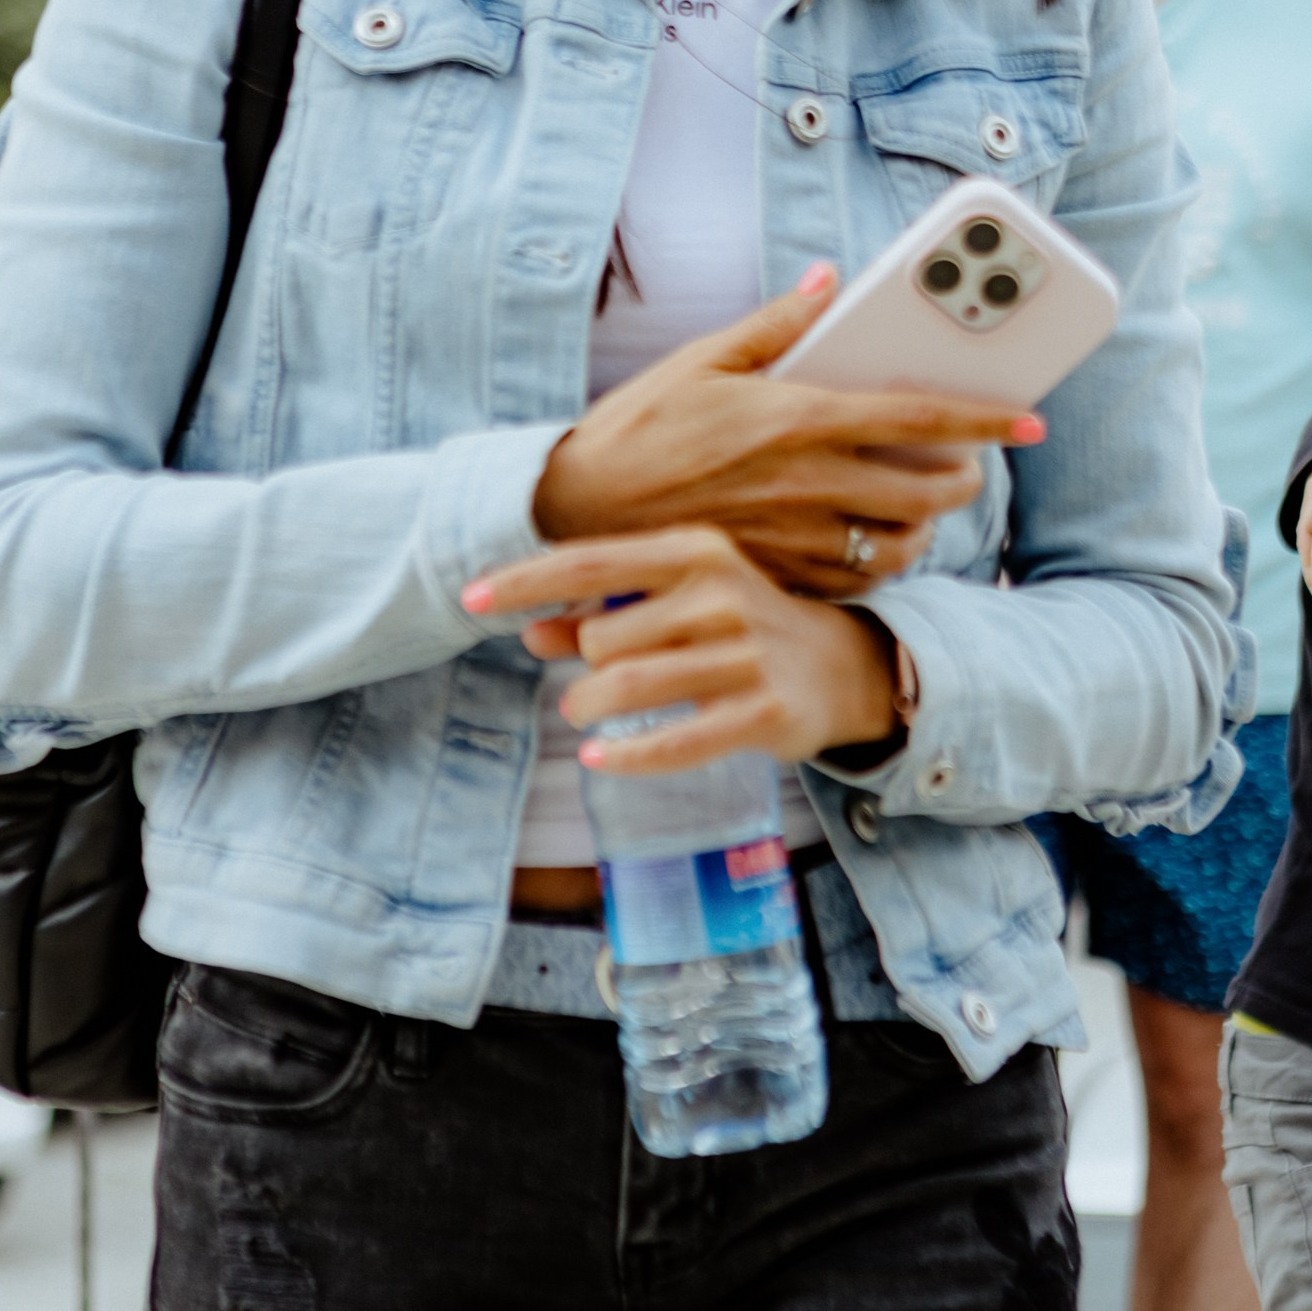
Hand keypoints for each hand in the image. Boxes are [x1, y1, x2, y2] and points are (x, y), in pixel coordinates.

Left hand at [462, 526, 899, 773]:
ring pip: (627, 686)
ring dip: (591, 708)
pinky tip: (598, 759)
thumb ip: (601, 615)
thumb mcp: (674, 605)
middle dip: (581, 666)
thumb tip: (529, 631)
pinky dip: (626, 755)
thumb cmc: (737, 626)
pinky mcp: (764, 712)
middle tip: (592, 681)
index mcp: (695, 552)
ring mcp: (746, 653)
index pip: (591, 562)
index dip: (525, 580)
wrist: (842, 666)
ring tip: (588, 715)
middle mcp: (721, 593)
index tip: (469, 599)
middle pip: (602, 637)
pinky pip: (674, 741)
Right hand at [532, 265, 1043, 599]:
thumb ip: (775, 324)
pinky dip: (877, 562)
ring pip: (897, 541)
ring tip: (918, 505)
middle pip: (924, 488)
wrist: (575, 512)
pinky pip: (854, 579)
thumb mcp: (701, 360)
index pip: (916, 416)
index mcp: (796, 416)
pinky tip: (868, 541)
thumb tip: (829, 284)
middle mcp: (804, 480)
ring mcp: (793, 536)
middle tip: (964, 465)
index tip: (1028, 419)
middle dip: (962, 477)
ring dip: (923, 525)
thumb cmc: (637, 429)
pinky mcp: (775, 576)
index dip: (984, 419)